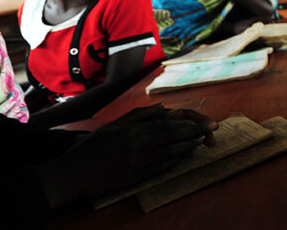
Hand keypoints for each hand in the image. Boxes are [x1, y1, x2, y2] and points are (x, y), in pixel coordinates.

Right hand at [40, 104, 217, 207]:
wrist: (72, 175)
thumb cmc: (92, 148)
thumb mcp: (114, 126)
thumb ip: (140, 116)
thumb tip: (165, 107)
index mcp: (132, 132)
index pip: (168, 125)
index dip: (190, 124)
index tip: (206, 122)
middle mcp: (137, 147)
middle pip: (174, 138)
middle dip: (196, 133)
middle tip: (213, 131)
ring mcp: (137, 164)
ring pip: (171, 154)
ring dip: (189, 147)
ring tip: (202, 142)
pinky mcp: (136, 178)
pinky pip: (162, 168)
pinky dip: (177, 160)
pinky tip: (185, 156)